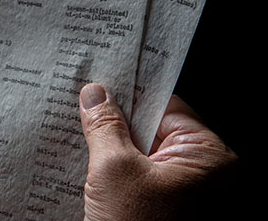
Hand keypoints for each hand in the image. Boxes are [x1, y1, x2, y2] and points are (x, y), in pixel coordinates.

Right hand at [79, 83, 236, 220]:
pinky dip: (120, 171)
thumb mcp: (113, 170)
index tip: (101, 86)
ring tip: (84, 139)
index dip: (130, 95)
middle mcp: (207, 174)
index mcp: (209, 157)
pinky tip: (94, 168)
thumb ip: (104, 126)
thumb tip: (96, 94)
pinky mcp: (170, 209)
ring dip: (115, 148)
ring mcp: (189, 195)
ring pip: (146, 155)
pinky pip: (144, 178)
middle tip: (85, 111)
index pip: (166, 107)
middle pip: (155, 131)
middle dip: (118, 124)